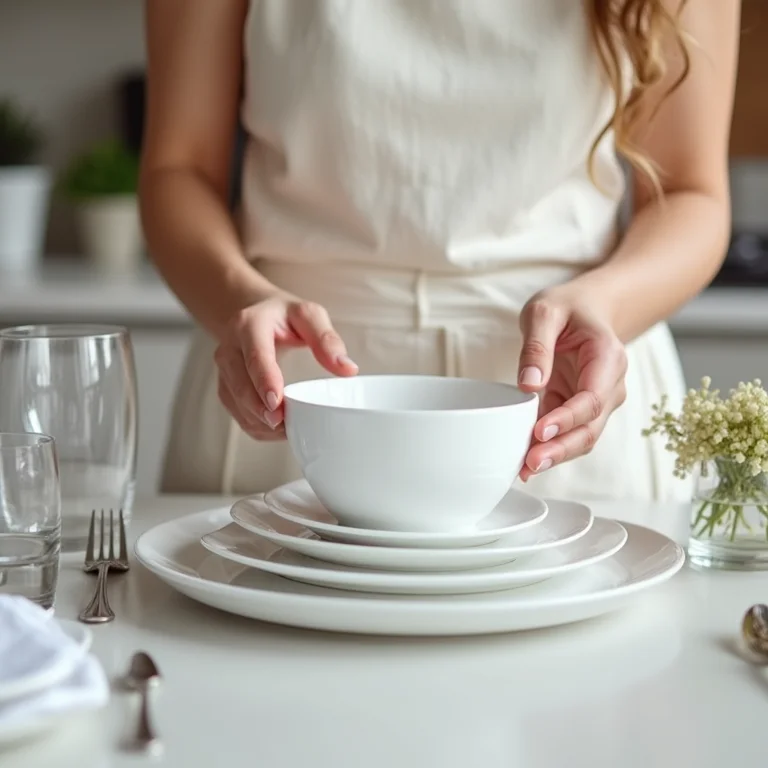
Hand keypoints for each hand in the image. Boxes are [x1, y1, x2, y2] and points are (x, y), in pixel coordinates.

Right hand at [214, 294, 357, 439]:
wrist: (253, 314)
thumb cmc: (283, 316)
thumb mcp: (308, 315)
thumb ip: (327, 339)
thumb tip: (347, 369)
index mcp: (249, 325)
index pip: (255, 356)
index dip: (265, 381)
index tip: (277, 403)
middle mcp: (229, 348)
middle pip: (240, 384)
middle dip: (260, 409)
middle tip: (283, 425)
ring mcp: (224, 370)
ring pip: (237, 403)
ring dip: (260, 421)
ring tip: (288, 429)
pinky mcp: (225, 387)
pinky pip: (237, 413)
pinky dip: (256, 426)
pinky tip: (277, 429)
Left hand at [516, 291, 627, 480]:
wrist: (586, 309)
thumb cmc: (568, 308)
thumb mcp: (545, 312)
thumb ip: (537, 346)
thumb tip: (528, 383)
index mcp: (607, 358)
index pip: (592, 398)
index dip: (568, 419)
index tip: (540, 431)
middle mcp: (609, 385)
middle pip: (590, 427)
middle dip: (561, 449)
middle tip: (531, 463)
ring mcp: (596, 401)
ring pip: (581, 437)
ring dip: (555, 455)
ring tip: (525, 470)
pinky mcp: (577, 409)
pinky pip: (566, 433)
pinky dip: (548, 447)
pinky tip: (526, 461)